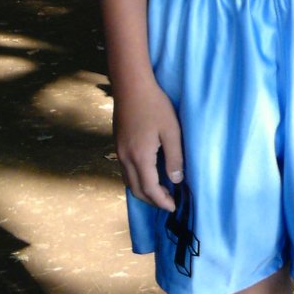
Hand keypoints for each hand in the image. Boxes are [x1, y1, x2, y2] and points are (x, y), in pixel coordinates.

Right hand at [114, 79, 183, 211]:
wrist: (131, 86)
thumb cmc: (155, 106)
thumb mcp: (171, 131)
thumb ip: (175, 158)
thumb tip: (176, 181)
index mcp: (140, 157)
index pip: (150, 189)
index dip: (162, 201)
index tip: (174, 207)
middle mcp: (125, 158)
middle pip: (136, 190)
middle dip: (152, 201)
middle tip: (168, 203)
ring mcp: (119, 151)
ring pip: (128, 181)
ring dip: (143, 191)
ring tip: (160, 192)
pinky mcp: (118, 144)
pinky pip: (125, 171)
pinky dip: (136, 179)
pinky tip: (148, 174)